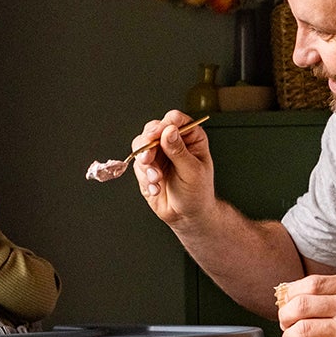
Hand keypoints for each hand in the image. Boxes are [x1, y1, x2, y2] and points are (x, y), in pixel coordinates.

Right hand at [132, 110, 215, 224]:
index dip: (164, 126)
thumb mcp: (192, 171)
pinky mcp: (146, 168)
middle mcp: (172, 142)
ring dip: (146, 163)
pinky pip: (137, 166)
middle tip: (147, 158)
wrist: (187, 216)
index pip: (174, 120)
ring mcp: (158, 154)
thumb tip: (169, 131)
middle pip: (152, 129)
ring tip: (156, 179)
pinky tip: (156, 188)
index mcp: (190, 137)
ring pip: (140, 146)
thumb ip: (179, 151)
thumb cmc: (197, 193)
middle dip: (147, 144)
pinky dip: (145, 178)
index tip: (157, 136)